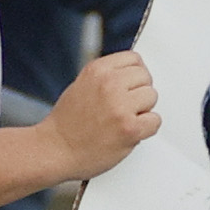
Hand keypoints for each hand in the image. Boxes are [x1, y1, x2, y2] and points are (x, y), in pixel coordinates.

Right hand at [42, 51, 159, 182]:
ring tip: (123, 120)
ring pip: (152, 97)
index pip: (134, 59)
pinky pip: (155, 121)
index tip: (130, 86)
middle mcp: (109, 84)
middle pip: (146, 77)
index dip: (134, 75)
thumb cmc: (66, 123)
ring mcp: (120, 106)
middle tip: (124, 107)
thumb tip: (133, 74)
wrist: (54, 150)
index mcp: (97, 70)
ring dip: (143, 110)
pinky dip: (146, 129)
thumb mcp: (82, 86)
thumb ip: (106, 77)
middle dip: (138, 93)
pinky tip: (128, 132)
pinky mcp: (129, 128)